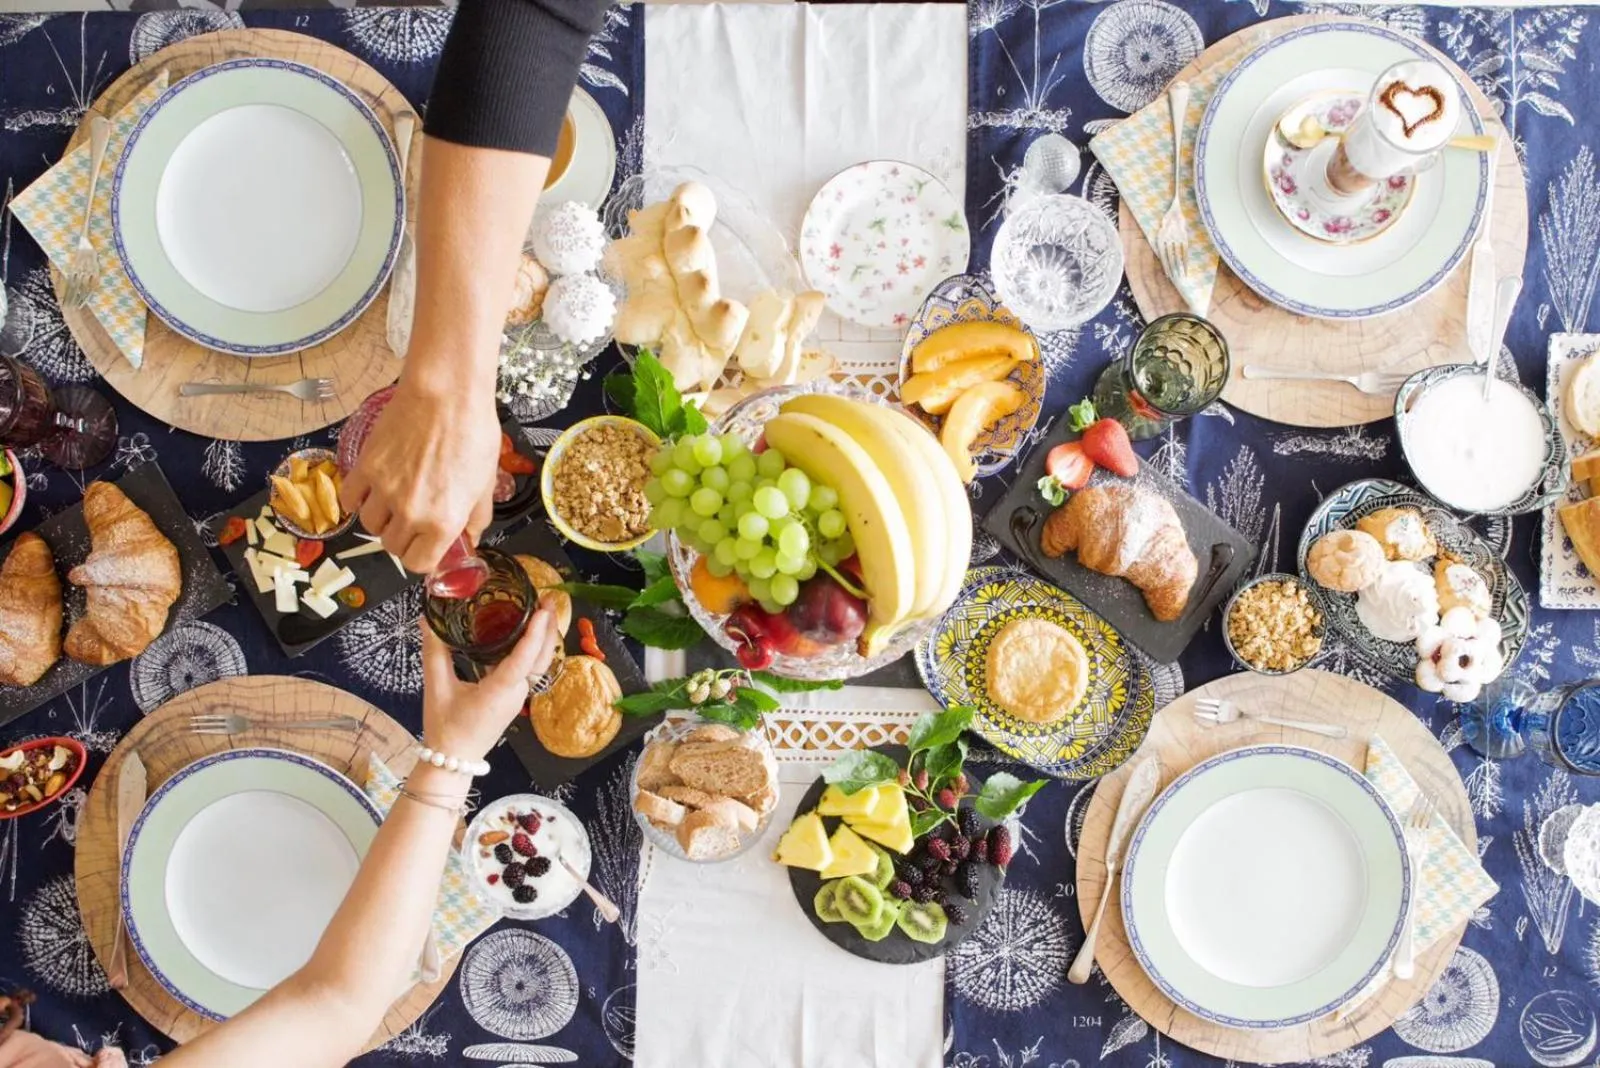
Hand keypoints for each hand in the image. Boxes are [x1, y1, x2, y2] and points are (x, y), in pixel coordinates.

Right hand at [339, 377, 499, 572]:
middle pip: (393, 546)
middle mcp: (410, 513)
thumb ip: (476, 517)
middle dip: (404, 539)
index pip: (419, 564)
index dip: (424, 558)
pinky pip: (350, 499)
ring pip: (370, 525)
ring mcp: (384, 491)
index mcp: (443, 522)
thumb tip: (470, 536)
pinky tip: (371, 492)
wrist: (446, 395)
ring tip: (394, 504)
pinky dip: (357, 501)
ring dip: (382, 520)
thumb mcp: (486, 483)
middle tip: (414, 522)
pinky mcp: (365, 468)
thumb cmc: (473, 434)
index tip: (428, 547)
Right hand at [419, 608, 559, 763]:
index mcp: (499, 691)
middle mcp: (515, 693)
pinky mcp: (512, 697)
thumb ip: (434, 652)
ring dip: (543, 638)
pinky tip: (522, 634)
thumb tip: (428, 620)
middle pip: (541, 659)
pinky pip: (528, 670)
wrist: (453, 761)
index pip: (524, 659)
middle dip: (548, 629)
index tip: (542, 610)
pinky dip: (531, 650)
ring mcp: (517, 696)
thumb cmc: (445, 728)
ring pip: (538, 665)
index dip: (535, 633)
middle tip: (548, 601)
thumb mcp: (436, 688)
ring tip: (541, 612)